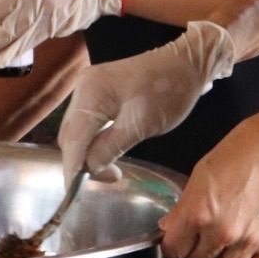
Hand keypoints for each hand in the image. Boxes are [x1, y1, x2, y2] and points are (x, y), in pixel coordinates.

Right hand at [57, 20, 234, 182]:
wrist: (188, 63)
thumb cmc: (168, 91)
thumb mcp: (140, 124)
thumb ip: (109, 148)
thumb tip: (88, 169)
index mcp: (90, 92)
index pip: (72, 138)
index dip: (72, 168)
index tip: (74, 194)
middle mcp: (83, 89)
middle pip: (70, 135)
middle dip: (81, 162)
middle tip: (107, 179)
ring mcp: (90, 90)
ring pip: (78, 132)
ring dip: (88, 153)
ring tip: (110, 171)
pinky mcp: (100, 94)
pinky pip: (89, 124)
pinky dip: (94, 142)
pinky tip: (108, 154)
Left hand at [160, 111, 258, 257]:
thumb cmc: (248, 146)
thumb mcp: (204, 170)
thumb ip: (186, 204)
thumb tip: (172, 226)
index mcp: (199, 210)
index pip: (173, 249)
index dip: (173, 246)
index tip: (179, 242)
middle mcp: (222, 231)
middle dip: (194, 255)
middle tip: (200, 244)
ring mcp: (250, 240)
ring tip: (222, 251)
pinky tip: (245, 256)